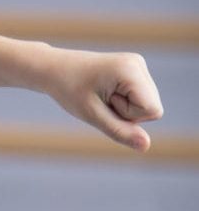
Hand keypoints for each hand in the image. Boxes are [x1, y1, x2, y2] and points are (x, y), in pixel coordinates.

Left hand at [40, 48, 162, 151]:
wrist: (57, 70)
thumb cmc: (70, 91)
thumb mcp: (93, 116)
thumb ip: (120, 131)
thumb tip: (146, 146)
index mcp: (131, 70)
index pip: (153, 111)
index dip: (129, 116)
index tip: (106, 103)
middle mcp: (139, 64)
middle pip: (152, 109)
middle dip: (126, 113)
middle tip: (101, 101)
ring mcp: (138, 65)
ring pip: (146, 105)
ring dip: (124, 108)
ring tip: (102, 97)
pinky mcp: (134, 70)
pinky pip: (138, 99)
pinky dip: (122, 102)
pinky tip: (105, 94)